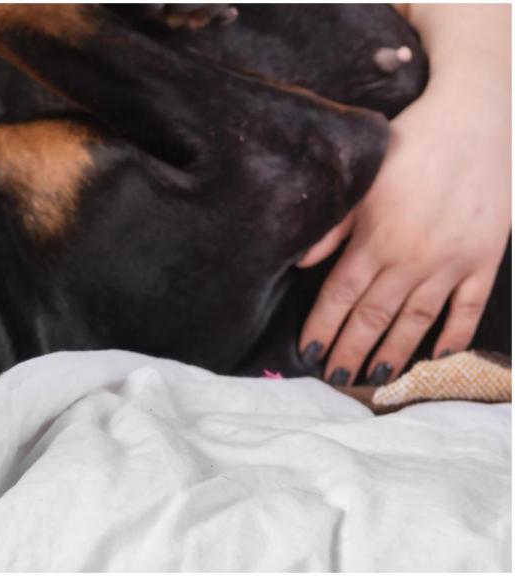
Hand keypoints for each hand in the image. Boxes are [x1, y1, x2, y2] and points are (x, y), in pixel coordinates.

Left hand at [297, 75, 510, 385]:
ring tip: (378, 376)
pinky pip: (469, 307)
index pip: (341, 296)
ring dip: (396, 352)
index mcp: (377, 240)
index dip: (323, 327)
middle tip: (337, 378)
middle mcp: (413, 259)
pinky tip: (438, 355)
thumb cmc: (410, 145)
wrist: (476, 119)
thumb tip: (299, 263)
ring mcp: (453, 263)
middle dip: (353, 349)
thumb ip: (332, 226)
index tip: (309, 353)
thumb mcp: (362, 180)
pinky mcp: (485, 259)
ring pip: (418, 320)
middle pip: (375, 316)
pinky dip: (454, 334)